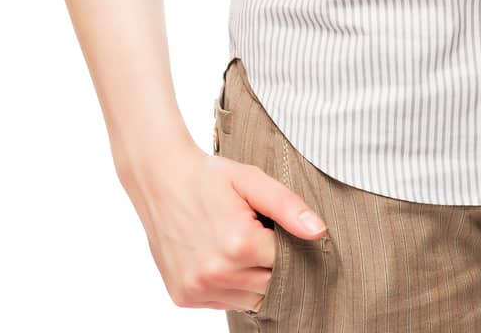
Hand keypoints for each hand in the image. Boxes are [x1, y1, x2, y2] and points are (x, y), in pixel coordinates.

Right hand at [118, 135, 327, 312]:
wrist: (160, 181)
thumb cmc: (209, 177)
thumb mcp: (251, 180)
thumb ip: (288, 206)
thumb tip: (319, 232)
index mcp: (239, 244)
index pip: (286, 263)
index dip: (285, 245)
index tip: (273, 228)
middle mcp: (217, 273)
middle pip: (270, 285)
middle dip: (271, 263)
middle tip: (256, 233)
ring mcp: (198, 289)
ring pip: (250, 300)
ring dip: (252, 279)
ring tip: (237, 245)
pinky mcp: (185, 297)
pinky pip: (224, 303)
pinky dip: (230, 286)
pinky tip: (220, 258)